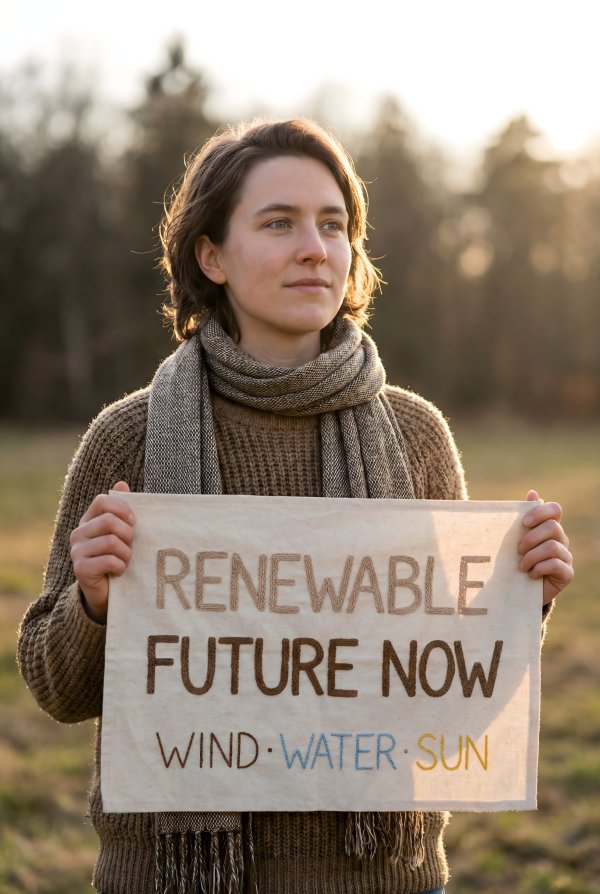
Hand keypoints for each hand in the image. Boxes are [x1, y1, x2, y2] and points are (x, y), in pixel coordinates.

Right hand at [69, 481, 134, 622]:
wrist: (108, 592)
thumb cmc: (117, 557)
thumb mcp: (122, 532)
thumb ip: (121, 509)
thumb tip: (122, 483)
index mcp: (88, 520)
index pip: (102, 501)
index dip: (122, 509)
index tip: (134, 522)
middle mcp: (78, 533)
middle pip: (110, 521)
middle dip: (128, 534)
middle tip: (130, 546)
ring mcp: (76, 551)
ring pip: (111, 542)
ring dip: (126, 553)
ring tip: (125, 560)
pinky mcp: (80, 569)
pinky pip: (109, 561)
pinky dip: (121, 567)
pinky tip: (119, 571)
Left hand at [518, 490, 573, 605]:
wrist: (521, 590)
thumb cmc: (517, 559)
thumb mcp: (516, 539)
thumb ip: (523, 517)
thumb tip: (532, 492)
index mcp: (549, 527)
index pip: (555, 509)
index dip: (541, 512)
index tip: (524, 522)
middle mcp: (561, 539)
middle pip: (553, 527)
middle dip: (531, 537)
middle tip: (518, 549)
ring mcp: (566, 556)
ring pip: (552, 546)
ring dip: (532, 556)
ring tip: (521, 566)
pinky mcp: (567, 573)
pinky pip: (556, 564)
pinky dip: (539, 568)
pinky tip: (531, 574)